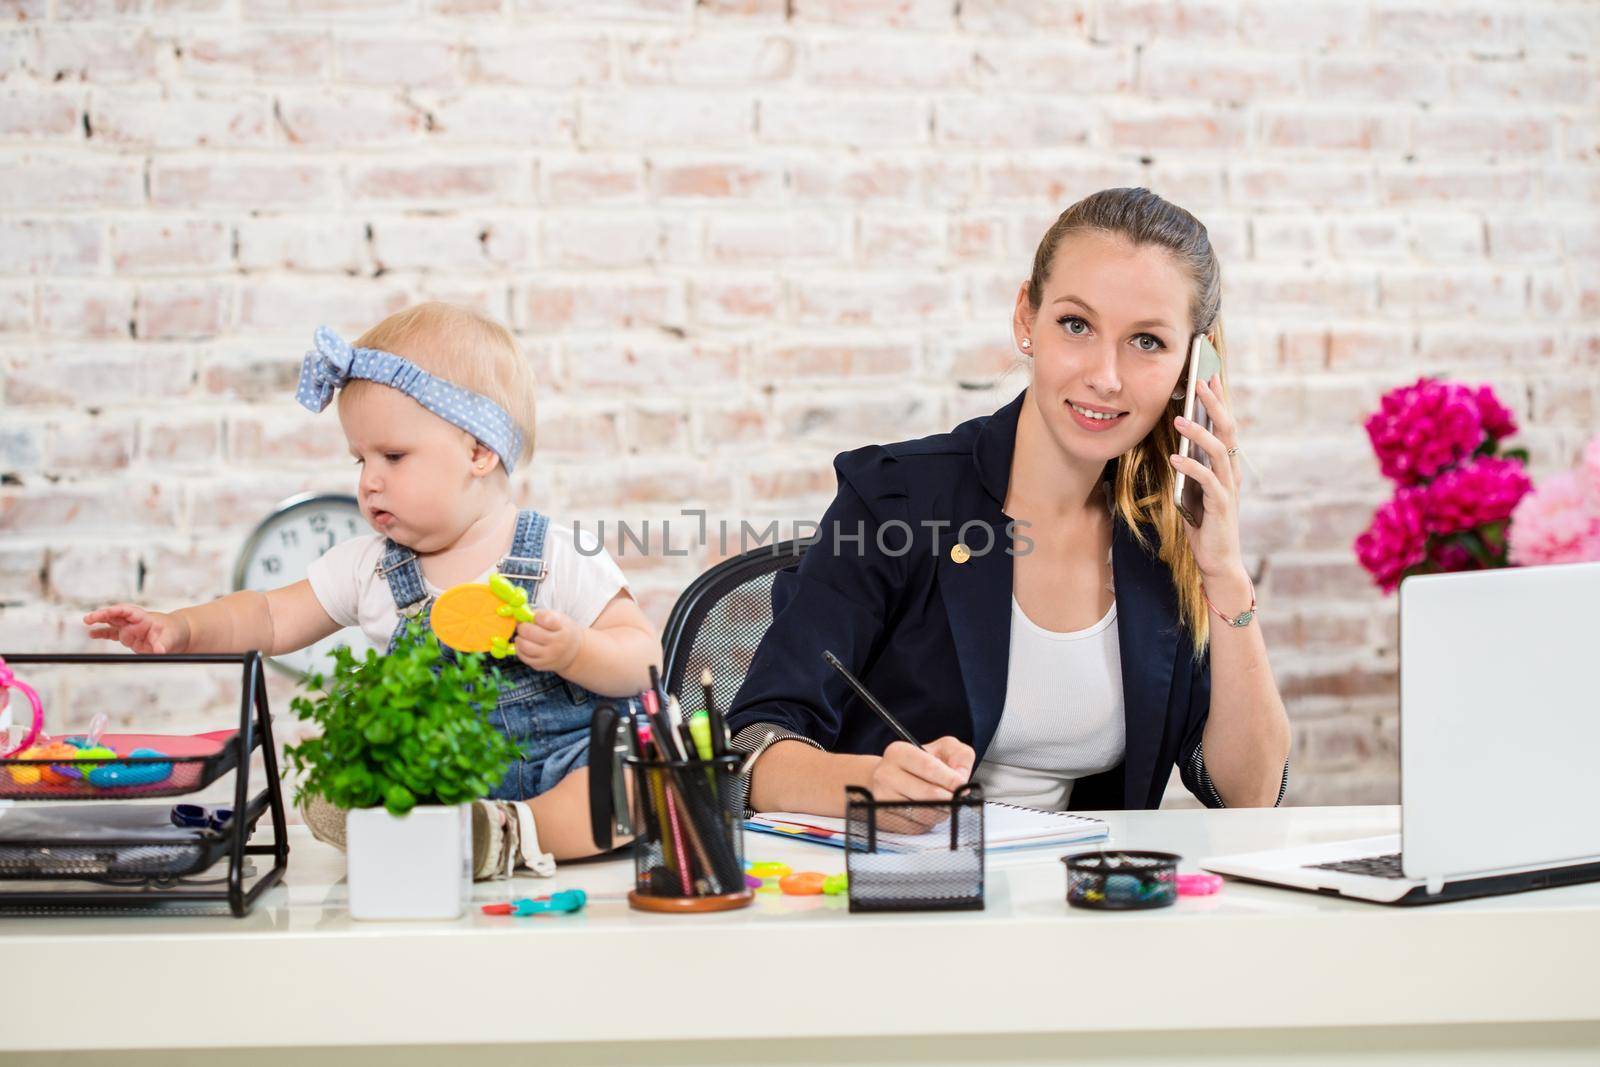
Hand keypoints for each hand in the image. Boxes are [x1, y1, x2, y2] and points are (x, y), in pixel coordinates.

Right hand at [82, 604, 189, 654]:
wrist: (179, 636)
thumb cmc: (175, 632)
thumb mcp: (172, 638)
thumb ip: (164, 644)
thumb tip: (160, 651)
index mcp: (144, 617)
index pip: (127, 611)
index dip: (116, 611)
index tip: (106, 612)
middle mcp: (134, 622)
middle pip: (116, 615)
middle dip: (102, 615)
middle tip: (89, 618)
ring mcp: (130, 629)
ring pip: (112, 623)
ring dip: (100, 622)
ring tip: (87, 623)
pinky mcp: (129, 638)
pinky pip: (113, 634)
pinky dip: (103, 634)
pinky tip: (92, 634)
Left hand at [512, 611, 582, 674]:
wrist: (574, 654)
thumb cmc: (563, 632)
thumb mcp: (560, 619)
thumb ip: (543, 615)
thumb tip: (521, 615)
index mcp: (562, 630)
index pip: (544, 619)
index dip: (537, 616)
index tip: (537, 617)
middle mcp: (556, 645)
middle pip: (529, 632)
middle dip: (523, 626)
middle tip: (524, 626)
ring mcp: (548, 657)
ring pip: (524, 646)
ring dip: (519, 638)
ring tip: (523, 635)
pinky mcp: (540, 666)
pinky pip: (523, 657)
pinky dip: (519, 648)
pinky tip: (524, 644)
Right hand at [869, 736, 975, 830]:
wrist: (891, 780)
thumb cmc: (921, 764)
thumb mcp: (943, 749)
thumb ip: (960, 756)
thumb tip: (961, 778)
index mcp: (899, 752)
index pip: (928, 767)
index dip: (950, 779)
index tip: (963, 785)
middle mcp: (886, 774)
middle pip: (928, 794)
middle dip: (949, 798)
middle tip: (957, 797)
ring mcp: (882, 798)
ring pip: (924, 813)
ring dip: (941, 811)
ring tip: (943, 803)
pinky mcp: (884, 818)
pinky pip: (916, 827)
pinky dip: (928, 822)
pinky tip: (928, 811)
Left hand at [1170, 374, 1247, 582]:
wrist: (1217, 559)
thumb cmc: (1203, 523)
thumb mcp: (1193, 487)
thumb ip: (1191, 465)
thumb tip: (1177, 440)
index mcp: (1225, 464)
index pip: (1224, 425)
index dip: (1218, 399)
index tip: (1209, 374)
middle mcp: (1231, 471)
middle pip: (1227, 430)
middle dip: (1213, 404)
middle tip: (1199, 381)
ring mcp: (1228, 488)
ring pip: (1218, 451)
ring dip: (1198, 432)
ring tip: (1179, 418)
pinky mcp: (1221, 505)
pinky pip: (1207, 480)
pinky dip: (1191, 466)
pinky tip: (1175, 457)